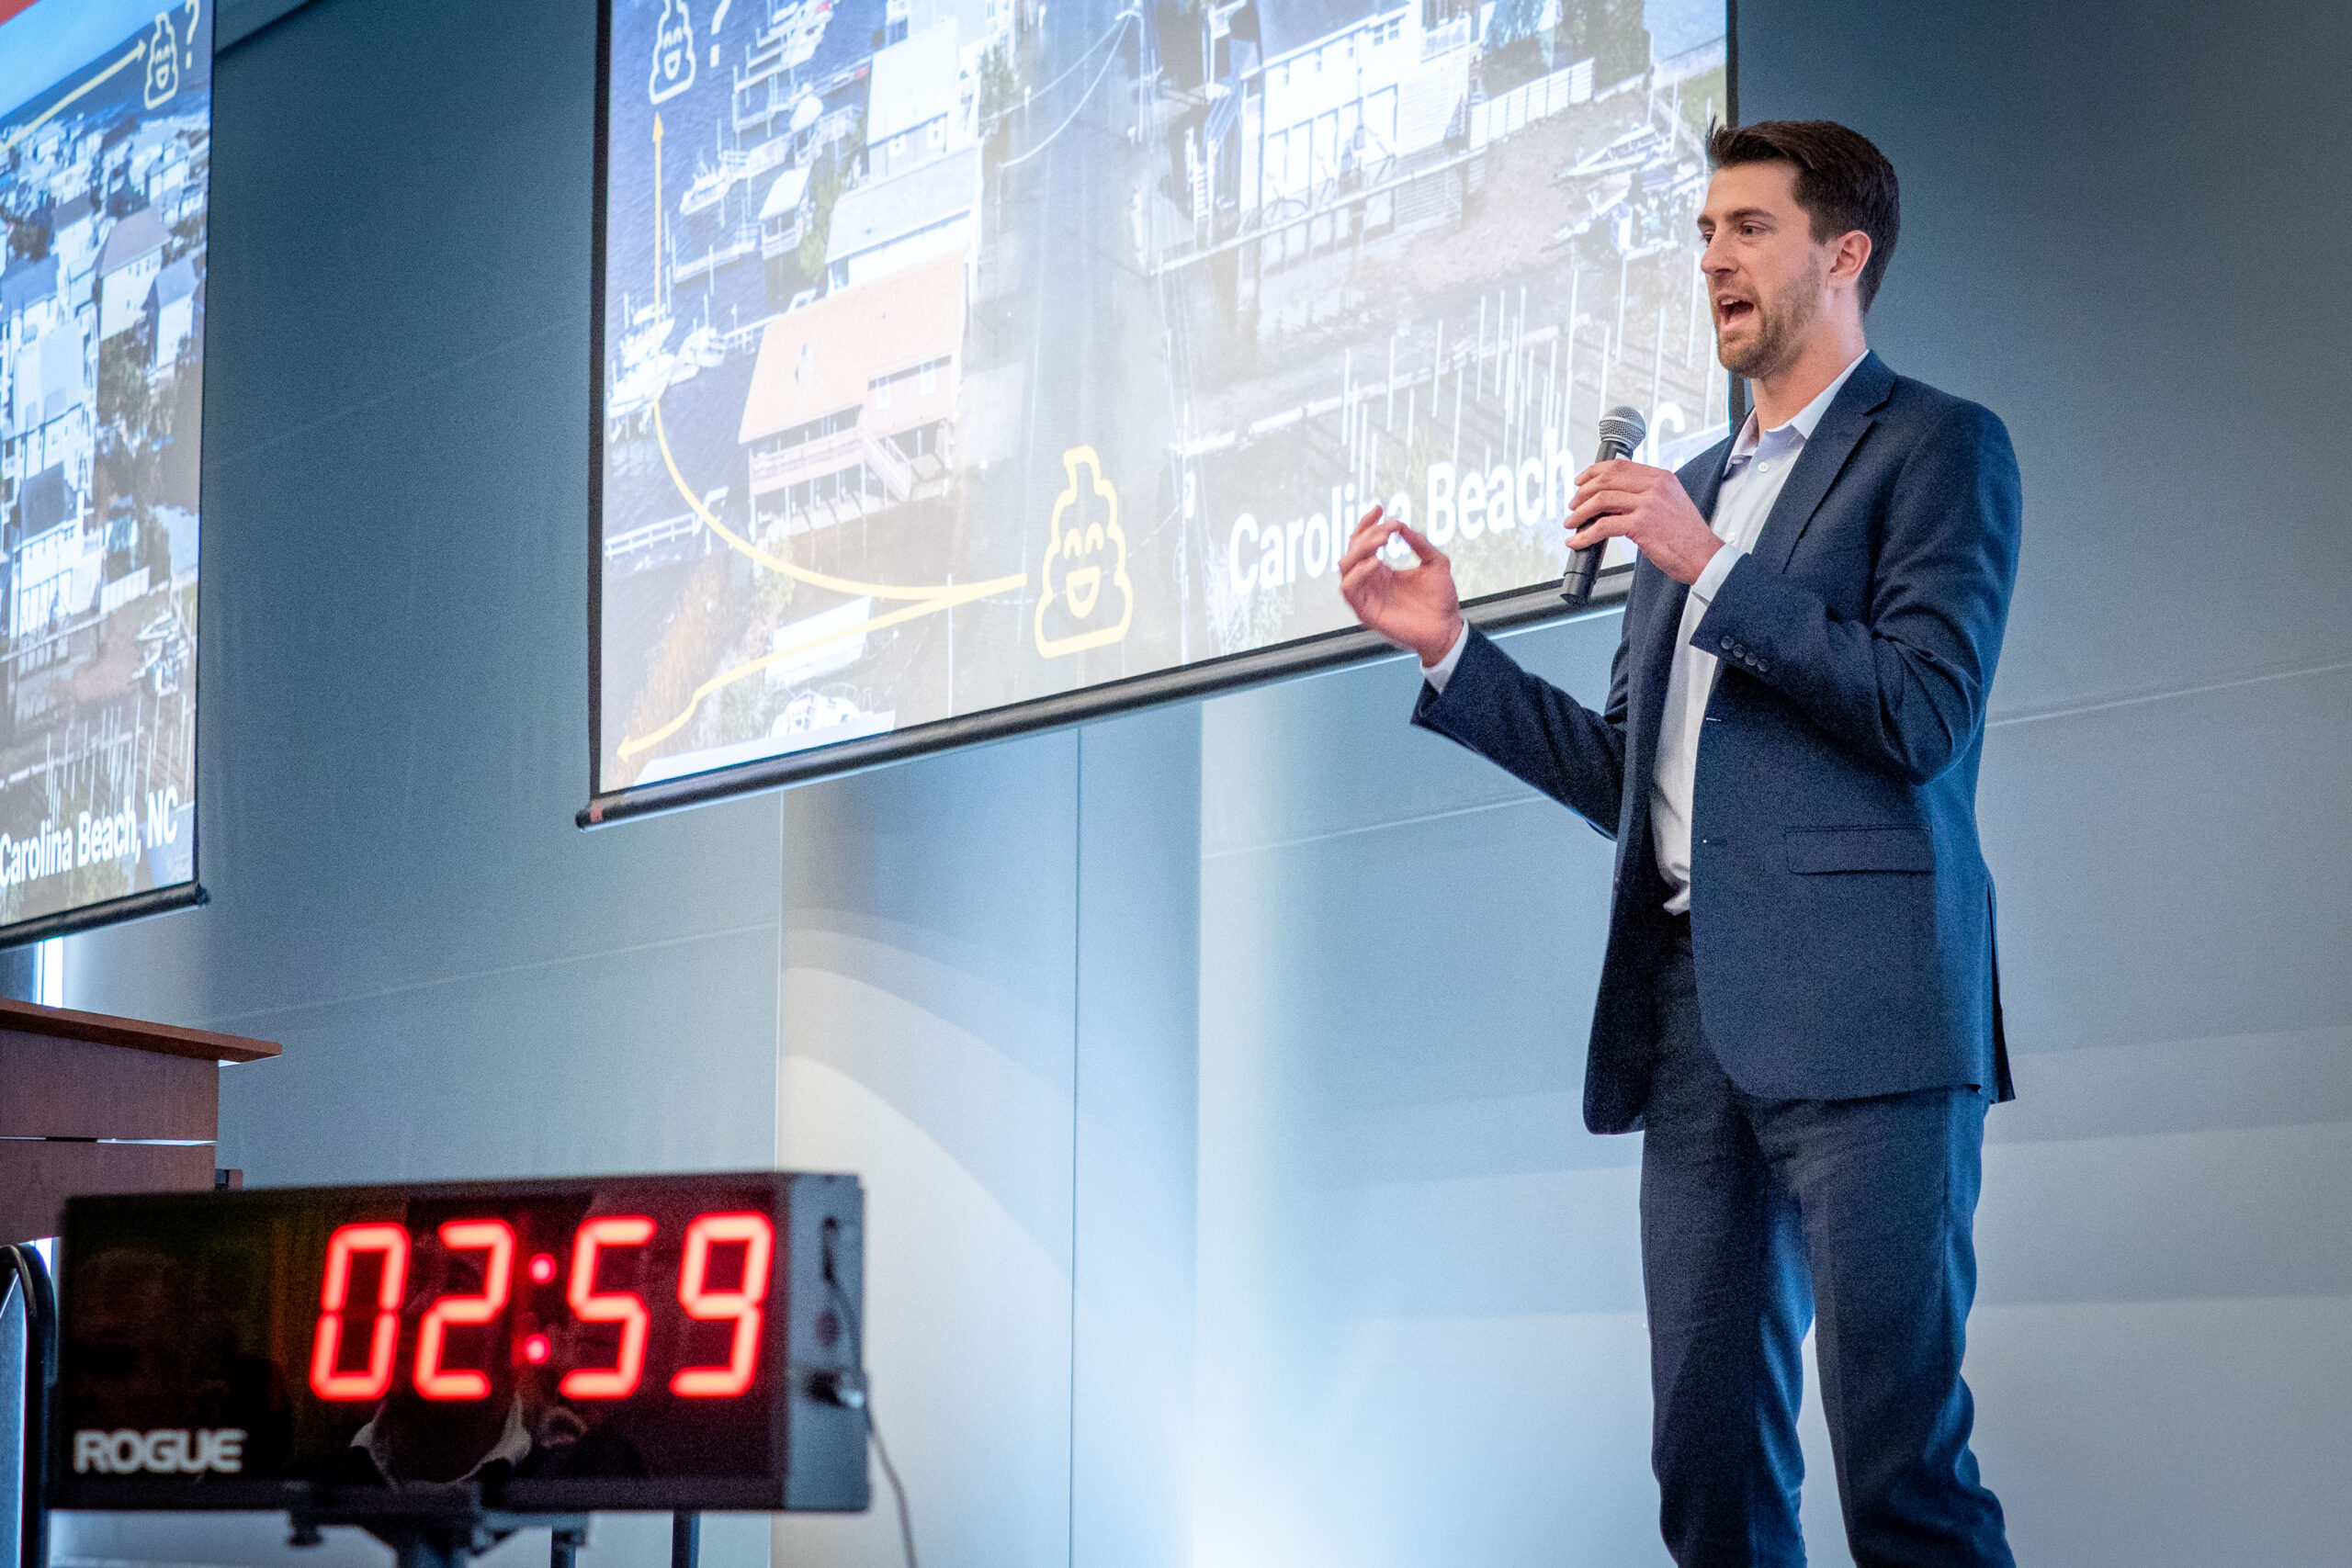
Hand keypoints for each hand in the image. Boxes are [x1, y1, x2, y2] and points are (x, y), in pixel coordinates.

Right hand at [1337, 506, 1462, 665]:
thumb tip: (1402, 525)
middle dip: (1367, 534)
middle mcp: (1370, 581)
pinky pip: (1349, 589)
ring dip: (1361, 549)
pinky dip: (1358, 573)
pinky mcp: (1366, 611)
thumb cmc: (1441, 599)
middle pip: (1352, 550)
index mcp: (1381, 570)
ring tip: (1383, 540)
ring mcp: (1366, 596)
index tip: (1379, 509)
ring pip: (1345, 566)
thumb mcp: (1435, 562)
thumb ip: (1419, 543)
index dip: (1367, 523)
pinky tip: (1376, 563)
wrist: (1447, 628)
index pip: (1362, 542)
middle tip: (1389, 529)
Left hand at [1567, 460, 1723, 584]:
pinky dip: (1585, 535)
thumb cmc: (1686, 536)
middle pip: (1606, 479)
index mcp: (1661, 478)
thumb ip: (1646, 494)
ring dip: (1580, 513)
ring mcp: (1648, 504)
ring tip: (1572, 522)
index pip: (1619, 465)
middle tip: (1573, 505)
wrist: (1704, 556)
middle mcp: (1654, 486)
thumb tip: (1612, 498)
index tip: (1581, 482)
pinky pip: (1603, 526)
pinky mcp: (1641, 525)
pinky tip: (1578, 541)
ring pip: (1601, 500)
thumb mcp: (1669, 503)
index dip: (1594, 472)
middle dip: (1582, 492)